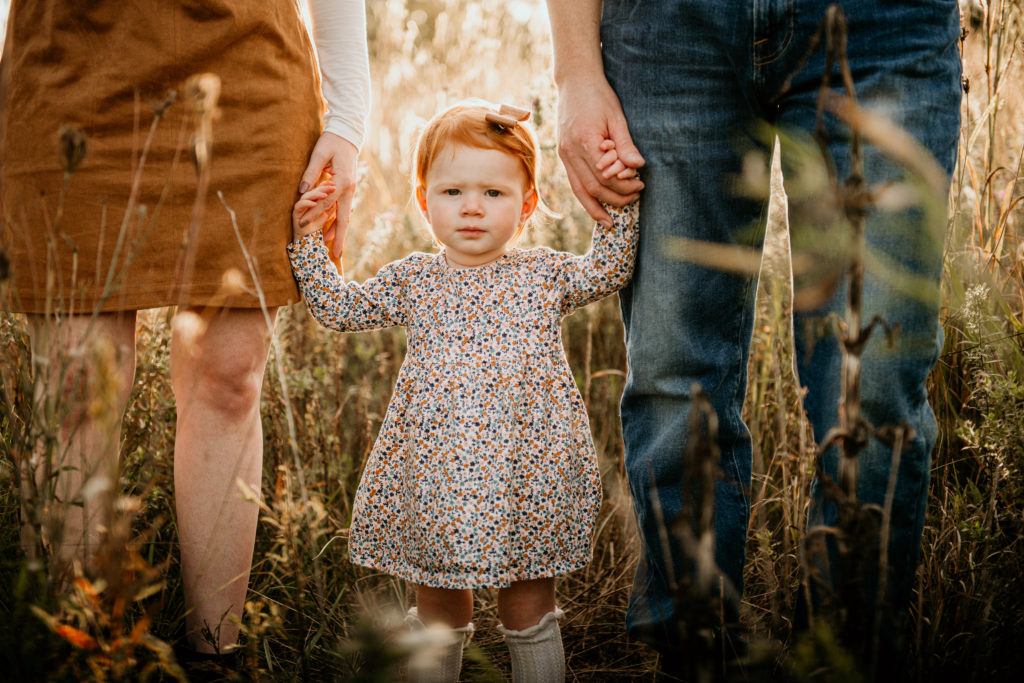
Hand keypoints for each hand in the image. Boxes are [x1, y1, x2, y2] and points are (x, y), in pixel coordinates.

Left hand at [298, 131, 358, 257]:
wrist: (347, 135)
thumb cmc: (331, 142)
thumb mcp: (319, 154)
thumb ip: (310, 173)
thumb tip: (301, 191)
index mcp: (342, 181)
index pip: (326, 203)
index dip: (314, 215)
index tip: (302, 224)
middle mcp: (349, 189)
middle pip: (344, 218)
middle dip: (340, 237)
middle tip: (337, 254)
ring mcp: (350, 190)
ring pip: (345, 216)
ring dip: (339, 232)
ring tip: (333, 247)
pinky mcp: (348, 189)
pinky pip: (344, 209)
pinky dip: (339, 222)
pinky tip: (334, 230)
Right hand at [555, 78, 644, 225]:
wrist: (574, 81)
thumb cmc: (598, 95)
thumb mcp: (616, 116)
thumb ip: (625, 144)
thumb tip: (638, 166)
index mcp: (584, 141)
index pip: (606, 174)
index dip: (624, 184)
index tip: (641, 184)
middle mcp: (570, 152)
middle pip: (594, 186)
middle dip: (616, 197)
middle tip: (636, 197)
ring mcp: (563, 155)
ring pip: (580, 191)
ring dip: (598, 207)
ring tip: (613, 220)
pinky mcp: (563, 155)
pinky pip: (574, 184)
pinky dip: (585, 199)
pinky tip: (596, 209)